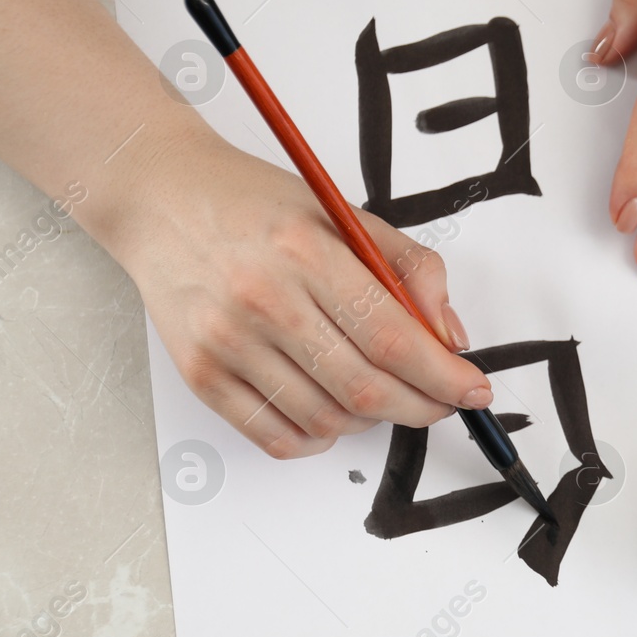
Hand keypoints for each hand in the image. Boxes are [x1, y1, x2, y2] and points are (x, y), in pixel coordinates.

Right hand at [112, 139, 491, 458]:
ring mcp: (227, 341)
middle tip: (443, 402)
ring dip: (373, 420)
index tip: (474, 389)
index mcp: (307, 253)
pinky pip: (275, 436)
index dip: (444, 375)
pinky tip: (335, 412)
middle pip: (366, 387)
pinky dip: (320, 437)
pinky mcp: (200, 373)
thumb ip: (410, 269)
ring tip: (384, 394)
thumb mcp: (346, 215)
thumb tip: (449, 336)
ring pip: (327, 419)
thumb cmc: (259, 206)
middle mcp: (263, 300)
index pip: (394, 337)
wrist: (162, 199)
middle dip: (423, 406)